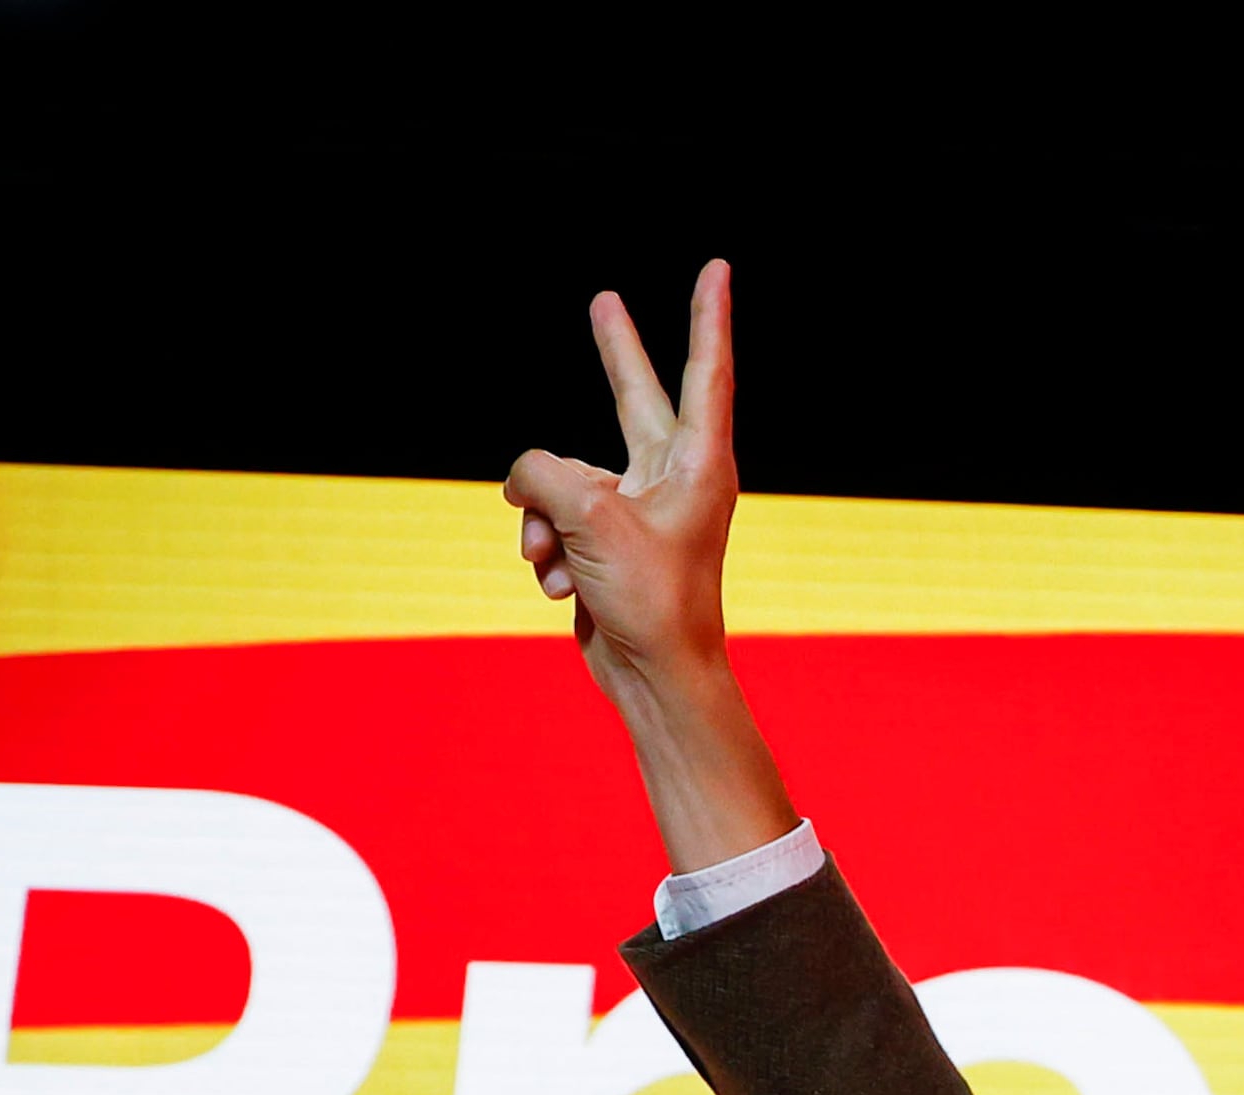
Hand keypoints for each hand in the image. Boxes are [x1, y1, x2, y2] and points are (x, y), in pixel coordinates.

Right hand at [503, 264, 793, 868]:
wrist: (654, 677)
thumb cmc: (651, 602)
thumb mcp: (591, 521)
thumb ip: (547, 475)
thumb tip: (525, 482)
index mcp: (697, 463)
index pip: (703, 372)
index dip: (707, 317)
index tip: (717, 269)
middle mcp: (670, 478)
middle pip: (631, 397)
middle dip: (614, 353)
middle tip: (605, 301)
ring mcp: (634, 509)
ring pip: (560, 481)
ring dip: (544, 523)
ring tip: (564, 565)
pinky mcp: (603, 541)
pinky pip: (550, 521)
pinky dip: (546, 551)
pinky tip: (564, 588)